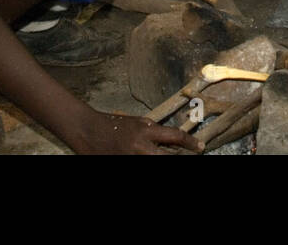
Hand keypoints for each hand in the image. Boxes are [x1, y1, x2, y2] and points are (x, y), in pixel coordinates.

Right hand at [71, 110, 202, 154]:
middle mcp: (140, 146)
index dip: (191, 143)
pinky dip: (146, 162)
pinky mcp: (121, 163)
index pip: (175, 136)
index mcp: (146, 130)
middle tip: (190, 156)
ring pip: (156, 161)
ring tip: (165, 156)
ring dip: (161, 159)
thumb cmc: (112, 124)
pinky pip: (138, 164)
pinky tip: (147, 158)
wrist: (87, 129)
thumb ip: (152, 131)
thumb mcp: (136, 122)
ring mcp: (130, 157)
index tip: (200, 147)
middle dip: (181, 158)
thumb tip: (170, 140)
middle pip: (168, 157)